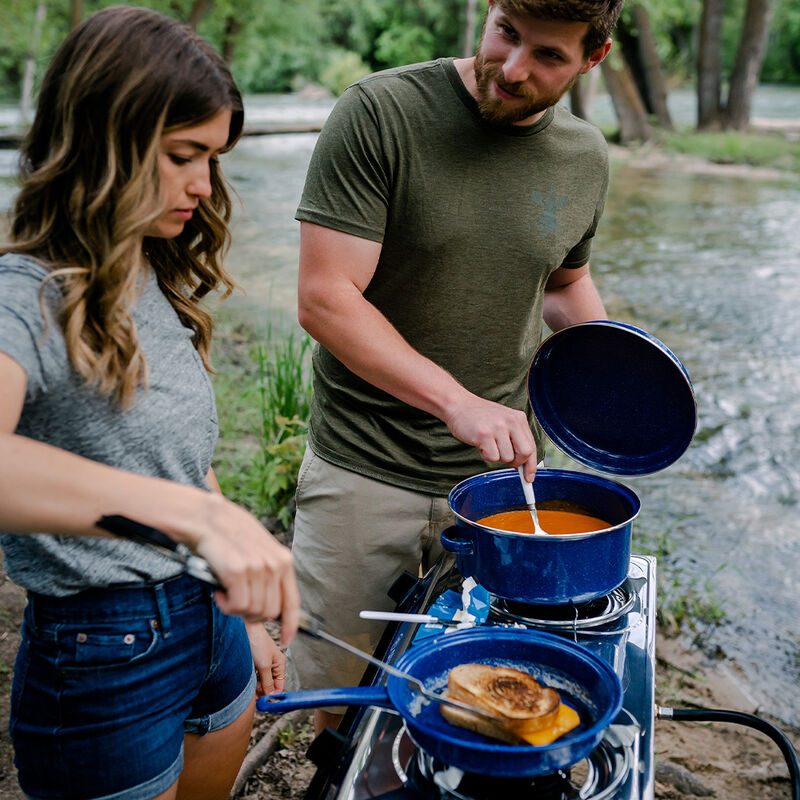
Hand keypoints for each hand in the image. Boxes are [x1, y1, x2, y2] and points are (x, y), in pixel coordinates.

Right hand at [189, 494, 299, 644]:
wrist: (205, 517)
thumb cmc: (229, 534)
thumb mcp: (259, 550)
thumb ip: (268, 573)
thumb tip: (271, 606)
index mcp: (283, 560)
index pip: (292, 602)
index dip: (290, 625)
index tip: (287, 639)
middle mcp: (275, 564)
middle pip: (270, 613)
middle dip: (252, 615)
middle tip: (236, 601)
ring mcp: (258, 568)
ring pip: (253, 612)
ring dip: (236, 608)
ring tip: (226, 591)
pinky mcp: (238, 571)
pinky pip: (237, 606)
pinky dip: (225, 605)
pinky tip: (219, 590)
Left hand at [247, 622, 285, 694]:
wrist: (243, 630)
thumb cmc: (257, 642)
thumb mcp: (264, 666)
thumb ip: (267, 682)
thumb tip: (270, 696)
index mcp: (280, 664)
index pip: (279, 685)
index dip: (273, 695)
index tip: (265, 703)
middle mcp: (273, 665)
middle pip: (269, 685)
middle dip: (262, 691)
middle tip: (255, 697)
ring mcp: (263, 664)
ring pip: (261, 681)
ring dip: (256, 686)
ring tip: (250, 687)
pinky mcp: (254, 663)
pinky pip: (254, 676)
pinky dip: (251, 680)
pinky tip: (247, 680)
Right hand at [442, 393, 537, 480]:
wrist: (458, 404)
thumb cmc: (480, 416)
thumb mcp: (503, 422)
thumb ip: (515, 439)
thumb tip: (523, 465)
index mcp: (518, 418)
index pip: (532, 446)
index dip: (531, 465)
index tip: (529, 477)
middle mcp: (511, 421)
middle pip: (525, 453)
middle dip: (516, 463)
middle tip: (505, 459)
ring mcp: (498, 428)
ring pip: (507, 458)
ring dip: (497, 457)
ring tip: (488, 444)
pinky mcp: (484, 435)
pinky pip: (492, 458)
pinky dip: (486, 456)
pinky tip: (481, 445)